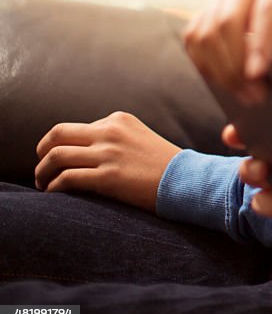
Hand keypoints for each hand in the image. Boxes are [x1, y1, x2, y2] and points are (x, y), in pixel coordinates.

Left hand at [34, 111, 180, 212]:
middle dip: (41, 152)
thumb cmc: (163, 165)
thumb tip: (82, 150)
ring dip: (42, 172)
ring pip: (55, 156)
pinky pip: (66, 179)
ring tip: (44, 184)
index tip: (58, 161)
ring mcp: (109, 153)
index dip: (59, 145)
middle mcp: (110, 132)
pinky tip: (55, 194)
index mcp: (118, 120)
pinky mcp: (109, 177)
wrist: (187, 181)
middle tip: (41, 168)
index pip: (74, 127)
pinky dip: (54, 187)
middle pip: (57, 134)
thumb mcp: (138, 138)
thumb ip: (113, 138)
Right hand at [183, 0, 271, 102]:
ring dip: (220, 70)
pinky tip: (225, 83)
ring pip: (206, 33)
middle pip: (228, 21)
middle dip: (237, 64)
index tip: (257, 75)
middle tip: (254, 97)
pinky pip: (194, 39)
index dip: (260, 44)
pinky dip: (205, 65)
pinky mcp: (208, 8)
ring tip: (244, 96)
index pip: (266, 11)